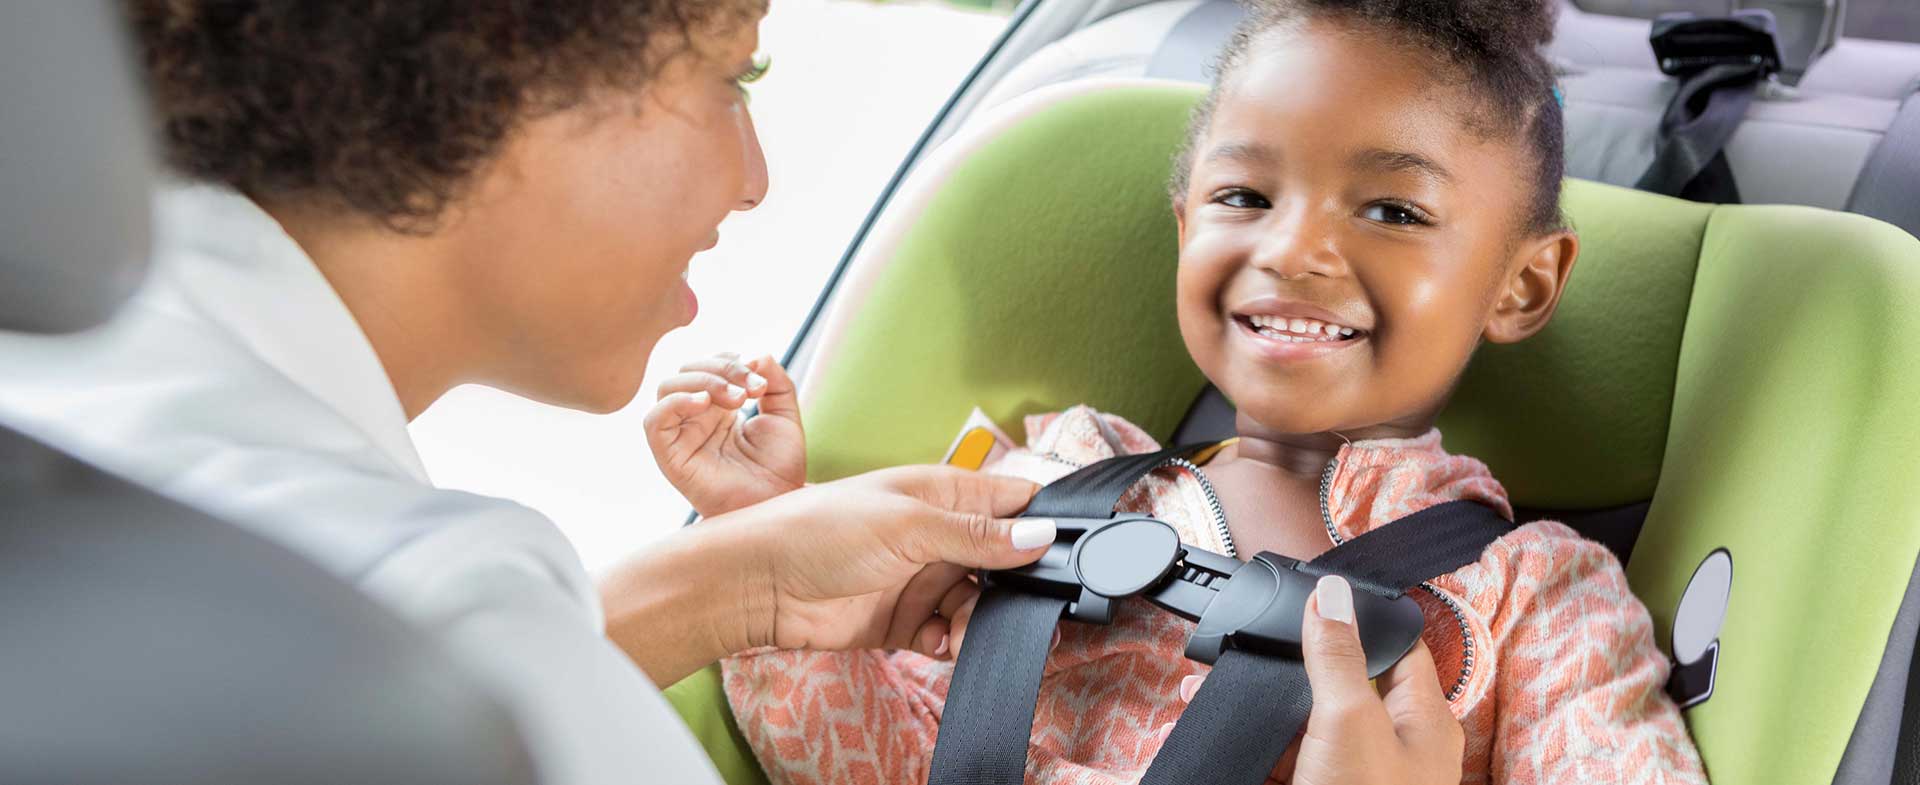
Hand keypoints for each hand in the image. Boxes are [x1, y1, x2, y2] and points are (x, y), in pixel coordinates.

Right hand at [644, 353, 804, 516]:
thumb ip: (776, 381)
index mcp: (719, 406)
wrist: (777, 504)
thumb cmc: (779, 468)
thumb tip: (758, 353)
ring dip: (703, 381)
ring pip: (667, 387)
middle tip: (751, 389)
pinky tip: (706, 404)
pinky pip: (654, 421)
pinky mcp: (670, 456)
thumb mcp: (785, 416)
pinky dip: (675, 403)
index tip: (760, 379)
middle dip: (722, 369)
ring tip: (736, 398)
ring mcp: (681, 435)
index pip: (709, 363)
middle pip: (688, 369)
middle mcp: (695, 417)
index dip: (732, 360)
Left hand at [714, 465, 1053, 657]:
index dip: (1043, 521)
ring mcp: (921, 577)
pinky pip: (948, 634)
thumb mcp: (907, 523)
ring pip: (979, 602)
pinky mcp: (905, 620)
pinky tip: (936, 639)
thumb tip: (1041, 536)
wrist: (760, 583)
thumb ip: (976, 534)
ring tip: (961, 626)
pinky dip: (950, 641)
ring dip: (980, 619)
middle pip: (1004, 561)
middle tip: (1022, 606)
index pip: (1012, 499)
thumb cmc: (820, 530)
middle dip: (1016, 585)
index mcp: (942, 493)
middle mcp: (937, 534)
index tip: (1066, 549)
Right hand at [1159, 576, 1464, 784]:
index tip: (1307, 598)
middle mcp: (1393, 745)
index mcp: (1422, 718)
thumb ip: (1338, 655)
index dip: (1352, 618)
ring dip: (1257, 706)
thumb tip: (1333, 592)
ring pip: (1302, 724)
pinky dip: (1250, 746)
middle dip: (1284, 664)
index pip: (1395, 645)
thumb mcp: (1349, 720)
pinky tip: (1213, 727)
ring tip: (1200, 689)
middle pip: (1338, 682)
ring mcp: (1354, 775)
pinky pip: (1282, 760)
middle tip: (1239, 648)